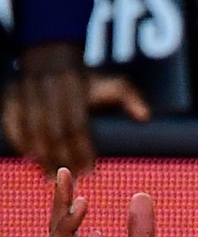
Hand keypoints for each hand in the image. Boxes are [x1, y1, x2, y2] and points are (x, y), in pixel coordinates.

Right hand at [3, 42, 149, 177]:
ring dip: (41, 154)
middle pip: (53, 130)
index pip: (76, 123)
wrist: (52, 57)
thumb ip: (130, 98)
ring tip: (50, 176)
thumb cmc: (87, 80)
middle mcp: (47, 87)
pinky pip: (11, 120)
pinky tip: (29, 158)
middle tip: (70, 179)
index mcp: (73, 86)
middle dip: (61, 157)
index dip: (82, 149)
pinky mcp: (11, 95)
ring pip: (32, 128)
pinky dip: (19, 140)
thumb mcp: (112, 82)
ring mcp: (26, 90)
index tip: (89, 170)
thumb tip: (145, 116)